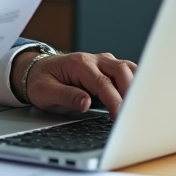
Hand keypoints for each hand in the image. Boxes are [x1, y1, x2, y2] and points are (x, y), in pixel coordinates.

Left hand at [12, 49, 136, 117]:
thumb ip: (66, 96)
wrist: (36, 70)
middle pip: (121, 71)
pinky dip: (135, 83)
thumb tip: (86, 103)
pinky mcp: (108, 68)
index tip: (120, 115)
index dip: (114, 100)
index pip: (102, 82)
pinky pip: (127, 72)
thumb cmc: (40, 81)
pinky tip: (137, 98)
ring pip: (128, 69)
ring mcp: (102, 62)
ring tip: (139, 106)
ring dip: (136, 85)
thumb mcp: (45, 92)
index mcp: (78, 64)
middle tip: (132, 114)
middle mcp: (93, 60)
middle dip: (130, 92)